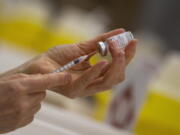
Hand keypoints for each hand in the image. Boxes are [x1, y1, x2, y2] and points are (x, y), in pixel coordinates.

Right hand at [0, 73, 68, 132]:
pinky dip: (28, 109)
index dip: (58, 78)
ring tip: (16, 100)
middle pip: (43, 92)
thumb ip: (26, 79)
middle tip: (24, 90)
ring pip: (38, 102)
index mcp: (18, 87)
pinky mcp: (23, 121)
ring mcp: (23, 113)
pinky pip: (33, 112)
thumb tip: (42, 78)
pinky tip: (16, 108)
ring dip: (32, 99)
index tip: (68, 76)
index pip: (45, 81)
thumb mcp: (8, 80)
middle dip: (37, 90)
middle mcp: (22, 100)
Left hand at [17, 29, 137, 97]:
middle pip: (116, 77)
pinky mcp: (73, 91)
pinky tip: (103, 62)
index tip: (133, 42)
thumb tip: (120, 32)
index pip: (116, 68)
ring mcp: (84, 89)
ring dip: (115, 66)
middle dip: (124, 61)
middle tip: (127, 46)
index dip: (127, 57)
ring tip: (118, 51)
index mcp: (96, 75)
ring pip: (107, 82)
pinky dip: (96, 72)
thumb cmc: (59, 57)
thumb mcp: (82, 47)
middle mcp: (93, 83)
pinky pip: (88, 82)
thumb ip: (100, 42)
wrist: (39, 64)